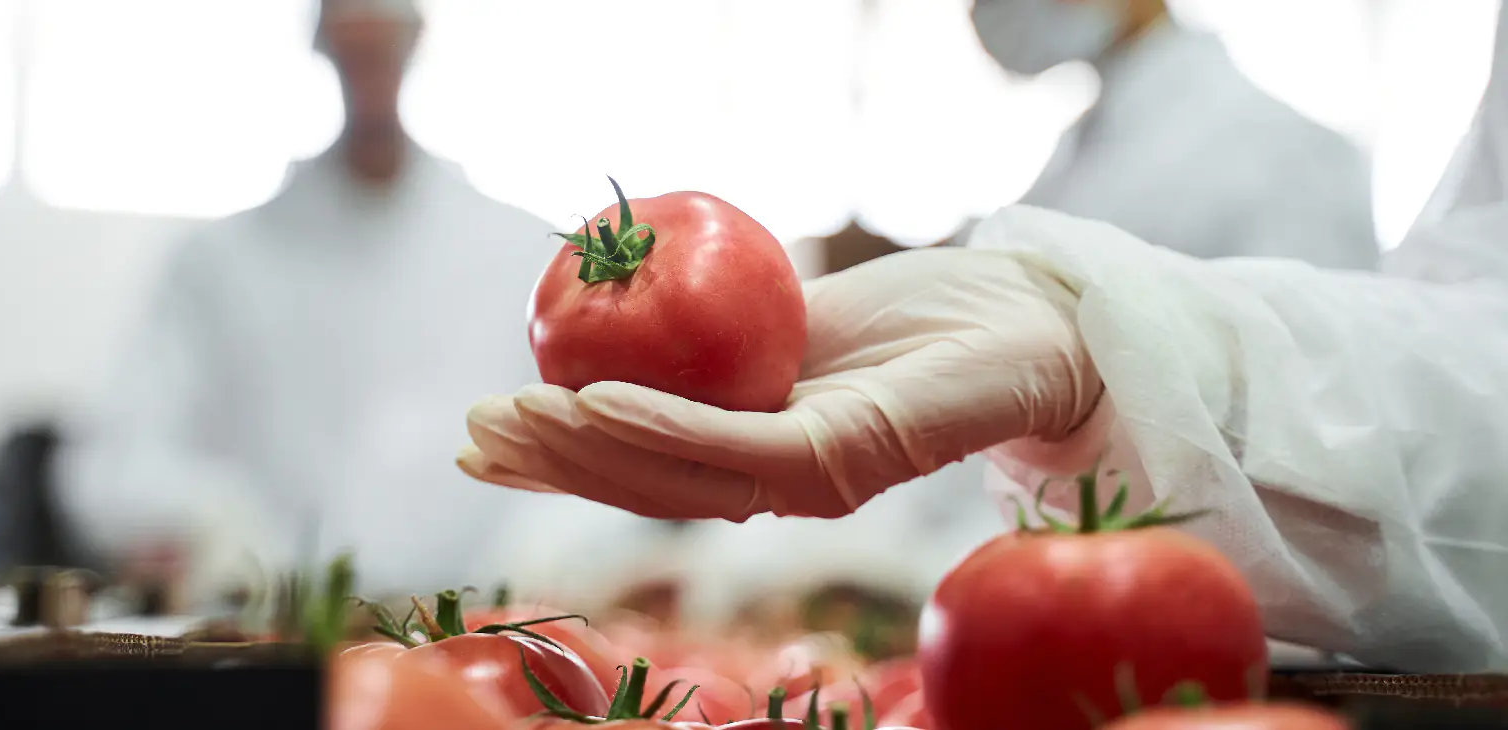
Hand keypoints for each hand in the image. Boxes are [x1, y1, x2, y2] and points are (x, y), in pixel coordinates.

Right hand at [458, 247, 1101, 520]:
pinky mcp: (847, 458)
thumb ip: (733, 344)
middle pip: (647, 485)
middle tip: (472, 437)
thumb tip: (639, 325)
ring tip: (512, 421)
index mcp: (767, 456)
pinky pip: (733, 446)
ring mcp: (813, 479)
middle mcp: (783, 482)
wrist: (1039, 323)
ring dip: (584, 449)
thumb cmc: (924, 320)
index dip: (566, 457)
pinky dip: (657, 424)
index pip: (649, 466)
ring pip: (676, 477)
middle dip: (552, 465)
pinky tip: (594, 400)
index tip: (492, 432)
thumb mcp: (803, 322)